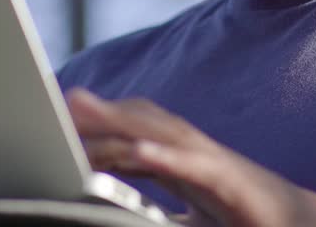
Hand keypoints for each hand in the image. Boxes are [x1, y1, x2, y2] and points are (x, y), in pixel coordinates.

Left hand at [65, 88, 315, 226]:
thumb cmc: (254, 222)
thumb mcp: (197, 219)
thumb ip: (163, 216)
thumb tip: (126, 216)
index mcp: (187, 164)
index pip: (138, 136)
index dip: (102, 125)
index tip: (63, 119)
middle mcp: (198, 155)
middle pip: (144, 124)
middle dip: (104, 112)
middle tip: (62, 101)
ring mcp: (216, 165)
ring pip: (163, 135)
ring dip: (122, 121)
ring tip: (83, 110)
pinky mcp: (233, 185)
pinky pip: (196, 167)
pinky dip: (167, 156)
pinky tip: (139, 152)